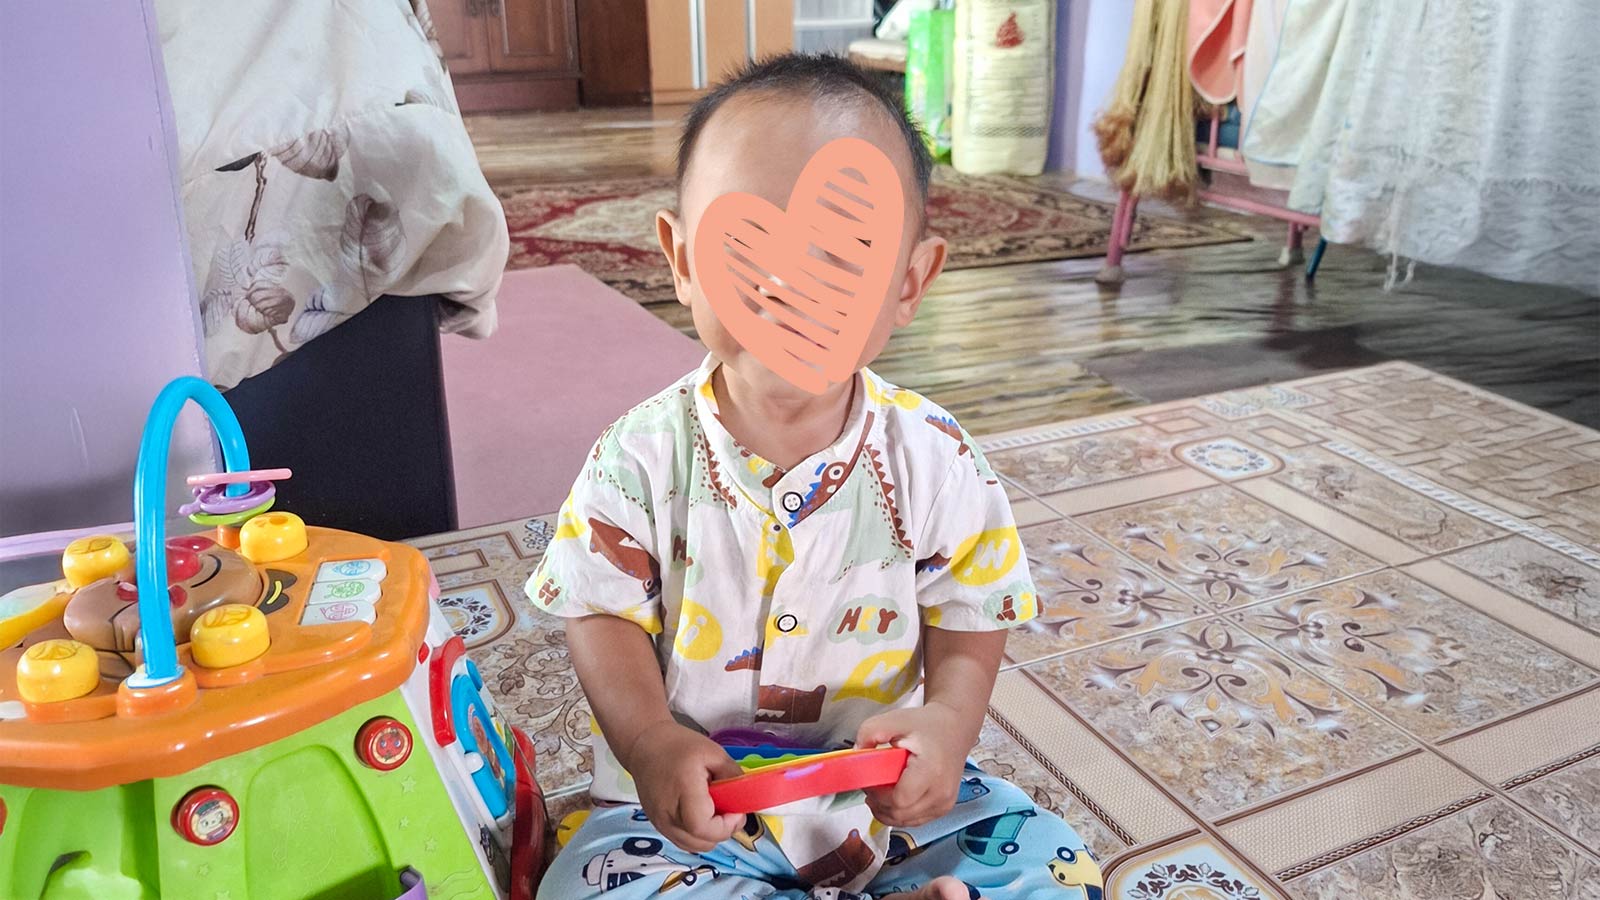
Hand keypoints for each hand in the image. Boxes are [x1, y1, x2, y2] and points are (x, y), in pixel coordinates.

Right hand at [623, 720, 745, 851]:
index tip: (736, 811)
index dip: (725, 826)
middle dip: (722, 832)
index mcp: (683, 790)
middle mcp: (667, 812)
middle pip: (700, 842)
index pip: (703, 827)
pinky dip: (697, 836)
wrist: (644, 745)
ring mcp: (660, 822)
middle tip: (729, 811)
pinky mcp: (657, 825)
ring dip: (710, 836)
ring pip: (692, 846)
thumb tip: (745, 798)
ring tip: (714, 813)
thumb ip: (733, 776)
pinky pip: (682, 841)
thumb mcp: (714, 753)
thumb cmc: (679, 745)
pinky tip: (701, 816)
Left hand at [855, 702, 969, 827]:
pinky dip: (898, 812)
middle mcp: (941, 792)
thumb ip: (870, 732)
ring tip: (881, 789)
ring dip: (886, 810)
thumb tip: (855, 753)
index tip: (871, 779)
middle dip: (878, 802)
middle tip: (872, 784)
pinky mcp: (943, 809)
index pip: (898, 800)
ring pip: (904, 821)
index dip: (878, 794)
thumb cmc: (927, 725)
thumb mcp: (896, 719)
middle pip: (899, 814)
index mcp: (931, 771)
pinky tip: (893, 795)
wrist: (954, 729)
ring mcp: (944, 804)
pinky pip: (913, 820)